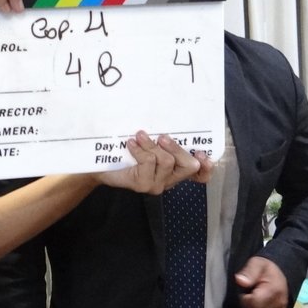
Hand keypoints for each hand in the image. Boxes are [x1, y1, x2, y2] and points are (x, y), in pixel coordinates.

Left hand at [97, 131, 211, 193]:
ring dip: (152, 145)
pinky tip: (130, 144)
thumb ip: (162, 140)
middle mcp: (170, 180)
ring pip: (167, 161)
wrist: (101, 167)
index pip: (200, 175)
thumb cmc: (127, 154)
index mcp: (175, 170)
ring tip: (140, 135)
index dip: (206, 167)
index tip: (203, 154)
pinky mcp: (143, 184)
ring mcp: (157, 184)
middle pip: (188, 165)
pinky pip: (148, 162)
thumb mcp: (149, 144)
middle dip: (177, 147)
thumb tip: (169, 123)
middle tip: (163, 137)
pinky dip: (139, 149)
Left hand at [235, 256, 289, 307]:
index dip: (245, 298)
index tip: (246, 291)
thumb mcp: (256, 264)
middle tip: (249, 294)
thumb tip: (240, 280)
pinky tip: (259, 305)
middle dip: (247, 305)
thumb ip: (248, 272)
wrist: (280, 274)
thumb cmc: (266, 270)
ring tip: (254, 299)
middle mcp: (279, 303)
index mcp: (274, 290)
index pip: (253, 303)